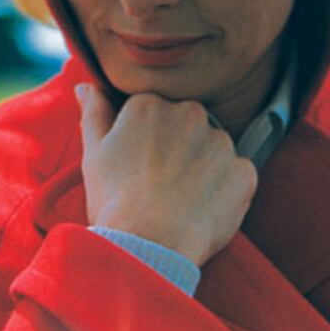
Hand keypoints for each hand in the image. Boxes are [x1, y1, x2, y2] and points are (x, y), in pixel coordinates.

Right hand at [75, 84, 257, 266]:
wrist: (148, 244)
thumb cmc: (114, 201)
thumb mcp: (93, 154)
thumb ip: (95, 113)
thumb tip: (86, 86)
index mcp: (150, 105)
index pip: (155, 116)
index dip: (149, 145)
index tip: (141, 168)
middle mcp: (190, 113)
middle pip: (189, 127)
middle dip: (180, 150)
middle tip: (162, 186)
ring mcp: (221, 142)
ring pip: (215, 151)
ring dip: (205, 169)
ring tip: (183, 201)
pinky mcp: (244, 171)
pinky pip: (238, 176)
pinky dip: (226, 191)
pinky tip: (204, 210)